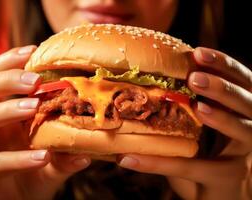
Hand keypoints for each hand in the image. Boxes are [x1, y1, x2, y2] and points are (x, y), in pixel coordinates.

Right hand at [0, 46, 90, 199]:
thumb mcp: (54, 155)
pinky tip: (42, 156)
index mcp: (0, 114)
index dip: (9, 62)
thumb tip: (95, 141)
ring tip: (34, 106)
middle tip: (35, 80)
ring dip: (7, 109)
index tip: (33, 50)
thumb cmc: (34, 173)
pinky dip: (19, 157)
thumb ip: (68, 146)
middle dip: (6, 80)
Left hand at [117, 47, 251, 199]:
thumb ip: (181, 111)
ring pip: (242, 131)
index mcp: (241, 112)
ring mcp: (242, 157)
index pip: (242, 83)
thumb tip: (142, 88)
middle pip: (249, 103)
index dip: (225, 66)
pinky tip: (129, 159)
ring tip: (198, 106)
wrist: (216, 196)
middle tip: (196, 76)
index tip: (199, 52)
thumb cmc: (203, 156)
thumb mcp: (196, 130)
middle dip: (224, 87)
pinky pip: (194, 168)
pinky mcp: (225, 179)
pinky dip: (159, 163)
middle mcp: (249, 130)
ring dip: (221, 117)